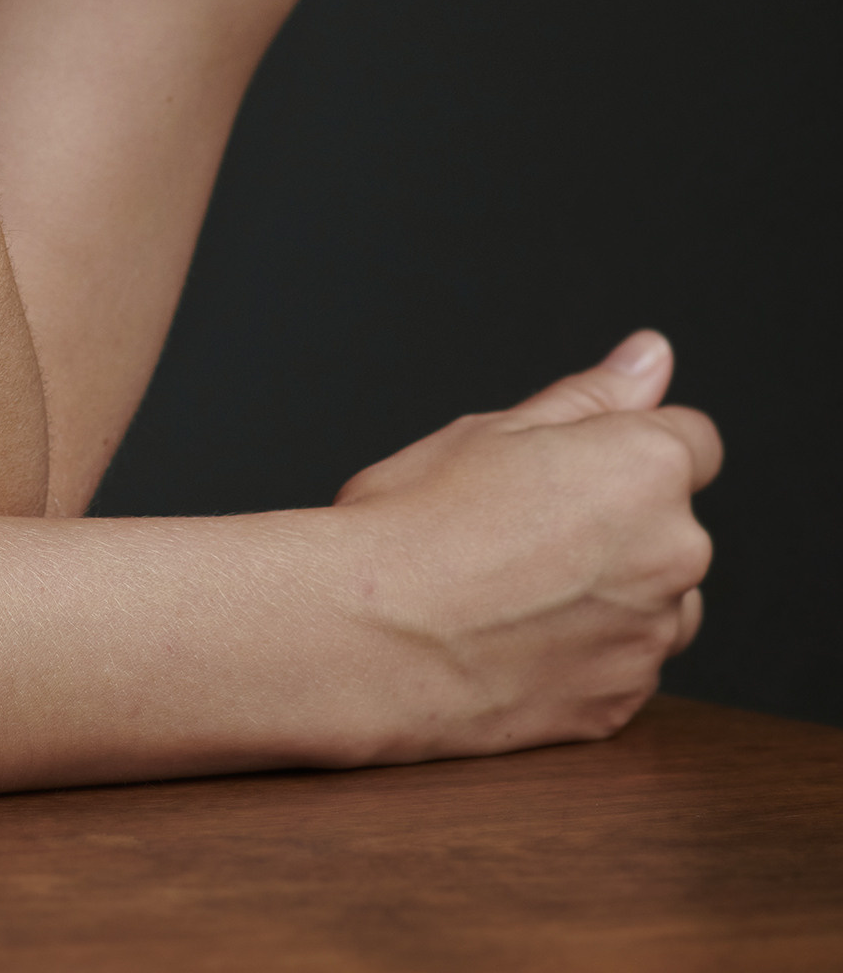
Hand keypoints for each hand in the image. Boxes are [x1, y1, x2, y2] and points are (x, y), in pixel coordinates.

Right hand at [330, 330, 720, 760]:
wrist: (369, 640)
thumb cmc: (417, 524)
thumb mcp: (495, 429)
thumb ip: (591, 396)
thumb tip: (650, 357)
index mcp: (648, 469)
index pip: (692, 440)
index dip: (629, 445)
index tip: (576, 464)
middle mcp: (674, 554)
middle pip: (673, 524)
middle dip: (620, 520)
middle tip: (522, 522)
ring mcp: (651, 639)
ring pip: (654, 600)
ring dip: (612, 591)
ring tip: (516, 588)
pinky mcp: (621, 705)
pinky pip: (623, 665)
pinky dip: (586, 652)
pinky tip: (515, 638)